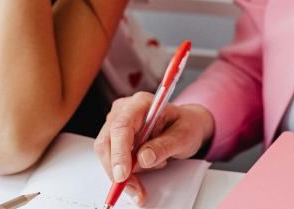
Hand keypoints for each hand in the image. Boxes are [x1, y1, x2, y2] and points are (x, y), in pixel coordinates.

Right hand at [93, 93, 214, 206]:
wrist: (185, 125)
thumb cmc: (185, 126)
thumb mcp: (184, 136)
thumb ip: (164, 146)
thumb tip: (143, 158)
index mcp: (141, 103)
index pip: (121, 127)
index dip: (119, 152)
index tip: (123, 176)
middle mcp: (124, 109)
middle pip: (107, 141)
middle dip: (118, 170)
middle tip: (135, 191)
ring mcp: (116, 122)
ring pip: (107, 153)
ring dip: (124, 174)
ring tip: (151, 171)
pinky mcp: (116, 136)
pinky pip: (112, 159)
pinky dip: (124, 173)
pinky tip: (140, 176)